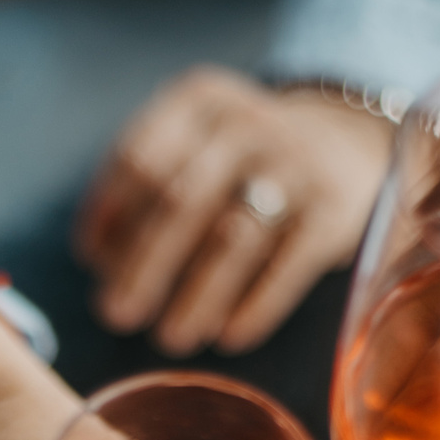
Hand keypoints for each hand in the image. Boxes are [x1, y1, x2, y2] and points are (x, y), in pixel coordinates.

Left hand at [77, 68, 390, 356]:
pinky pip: (288, 264)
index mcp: (199, 102)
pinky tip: (230, 336)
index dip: (106, 215)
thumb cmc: (241, 163)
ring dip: (195, 297)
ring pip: (232, 238)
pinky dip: (256, 305)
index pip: (137, 159)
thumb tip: (99, 260)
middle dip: (141, 267)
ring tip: (171, 338)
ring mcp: (297, 161)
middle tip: (116, 316)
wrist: (349, 144)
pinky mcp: (335, 207)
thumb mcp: (194, 147)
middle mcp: (249, 122)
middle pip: (179, 202)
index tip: (90, 261)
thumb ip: (144, 189)